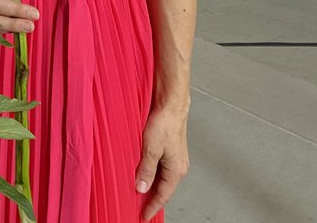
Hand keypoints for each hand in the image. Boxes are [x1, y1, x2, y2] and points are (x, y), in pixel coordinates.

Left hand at [135, 103, 189, 219]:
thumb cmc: (164, 123)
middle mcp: (178, 166)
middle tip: (139, 208)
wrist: (171, 105)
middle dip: (151, 199)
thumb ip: (146, 169)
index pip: (163, 195)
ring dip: (151, 186)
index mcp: (176, 170)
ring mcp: (175, 158)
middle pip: (163, 188)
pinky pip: (160, 168)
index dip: (152, 207)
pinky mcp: (170, 150)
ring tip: (138, 193)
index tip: (143, 216)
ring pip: (161, 178)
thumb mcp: (150, 148)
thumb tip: (141, 188)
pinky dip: (152, 174)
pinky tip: (143, 173)